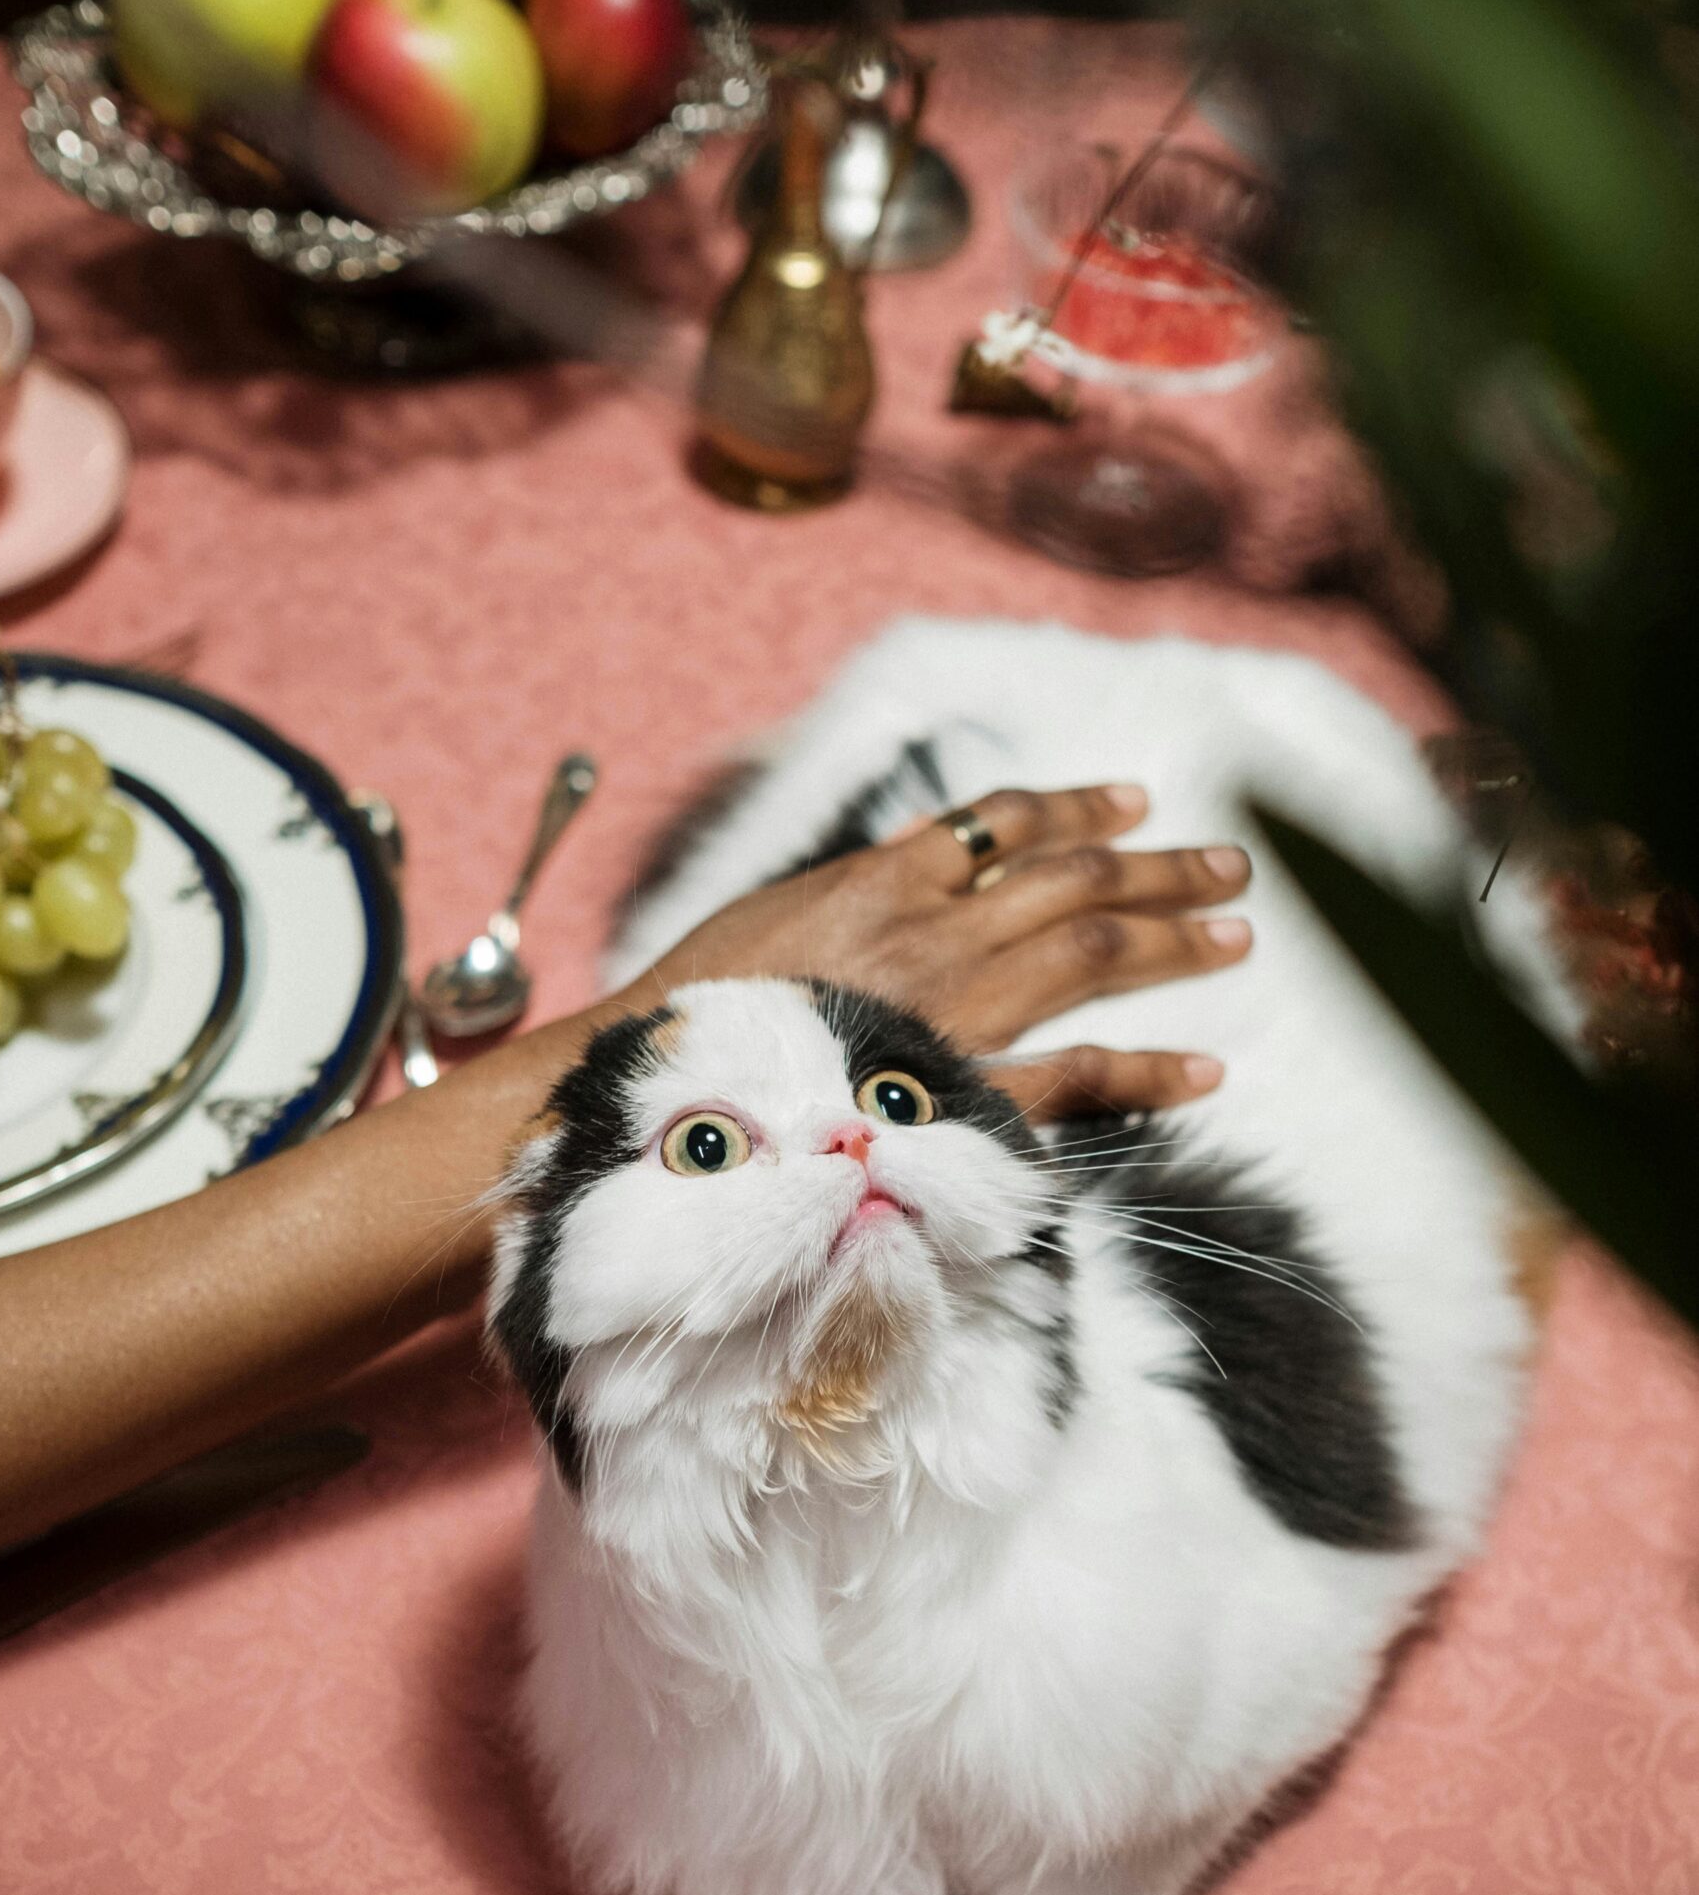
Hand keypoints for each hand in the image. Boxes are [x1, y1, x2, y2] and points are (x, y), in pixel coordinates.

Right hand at [619, 782, 1251, 1118]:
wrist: (661, 1086)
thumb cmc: (705, 1010)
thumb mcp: (776, 912)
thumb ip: (861, 880)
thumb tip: (928, 842)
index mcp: (882, 880)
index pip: (1001, 826)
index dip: (1077, 811)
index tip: (1132, 802)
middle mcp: (934, 932)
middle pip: (1072, 883)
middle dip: (1157, 869)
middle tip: (1225, 866)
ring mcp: (956, 1010)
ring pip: (1091, 953)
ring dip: (1171, 939)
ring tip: (1232, 932)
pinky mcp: (966, 1091)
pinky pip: (1079, 1076)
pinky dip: (1148, 1072)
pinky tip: (1204, 1069)